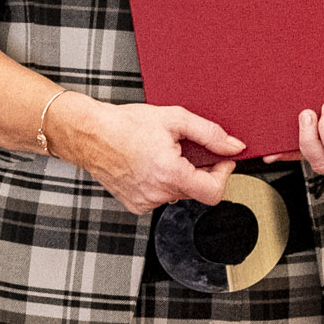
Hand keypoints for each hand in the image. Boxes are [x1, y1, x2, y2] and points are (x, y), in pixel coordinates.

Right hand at [53, 94, 243, 215]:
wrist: (90, 133)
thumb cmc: (125, 124)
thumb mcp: (174, 118)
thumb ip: (210, 134)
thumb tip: (234, 147)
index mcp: (170, 174)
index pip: (214, 193)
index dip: (224, 175)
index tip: (221, 160)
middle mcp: (157, 194)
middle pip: (196, 190)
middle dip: (200, 170)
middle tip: (188, 148)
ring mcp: (145, 202)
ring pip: (179, 193)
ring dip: (180, 175)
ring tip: (163, 153)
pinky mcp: (135, 205)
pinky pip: (161, 196)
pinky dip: (162, 182)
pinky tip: (150, 164)